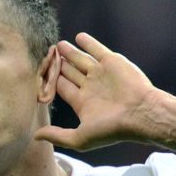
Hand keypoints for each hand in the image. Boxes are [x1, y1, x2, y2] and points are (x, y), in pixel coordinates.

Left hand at [34, 33, 157, 150]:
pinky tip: (77, 37)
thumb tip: (35, 136)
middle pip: (70, 73)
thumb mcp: (80, 138)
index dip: (51, 81)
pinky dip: (88, 43)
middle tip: (46, 55)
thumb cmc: (111, 128)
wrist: (140, 113)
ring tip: (58, 45)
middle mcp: (91, 87)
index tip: (38, 73)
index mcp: (83, 103)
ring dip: (70, 53)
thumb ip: (57, 135)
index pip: (63, 88)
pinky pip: (97, 49)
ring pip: (81, 60)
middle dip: (59, 65)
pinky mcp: (112, 62)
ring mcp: (101, 74)